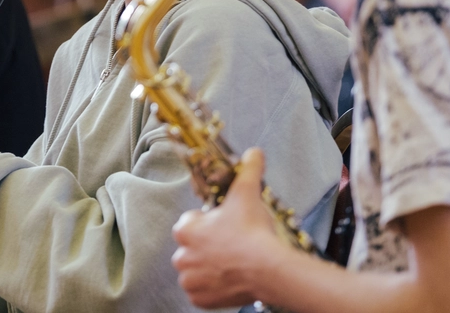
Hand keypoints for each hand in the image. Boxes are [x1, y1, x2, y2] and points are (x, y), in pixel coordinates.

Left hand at [171, 148, 284, 308]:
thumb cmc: (252, 233)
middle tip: (232, 244)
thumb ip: (248, 170)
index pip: (191, 222)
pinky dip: (214, 287)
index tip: (225, 224)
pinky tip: (230, 278)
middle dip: (209, 245)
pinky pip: (202, 292)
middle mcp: (181, 257)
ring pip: (197, 270)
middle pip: (193, 247)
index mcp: (185, 230)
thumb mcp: (247, 193)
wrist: (268, 269)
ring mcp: (191, 280)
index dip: (209, 221)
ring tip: (233, 261)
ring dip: (210, 266)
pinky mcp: (201, 299)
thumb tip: (253, 153)